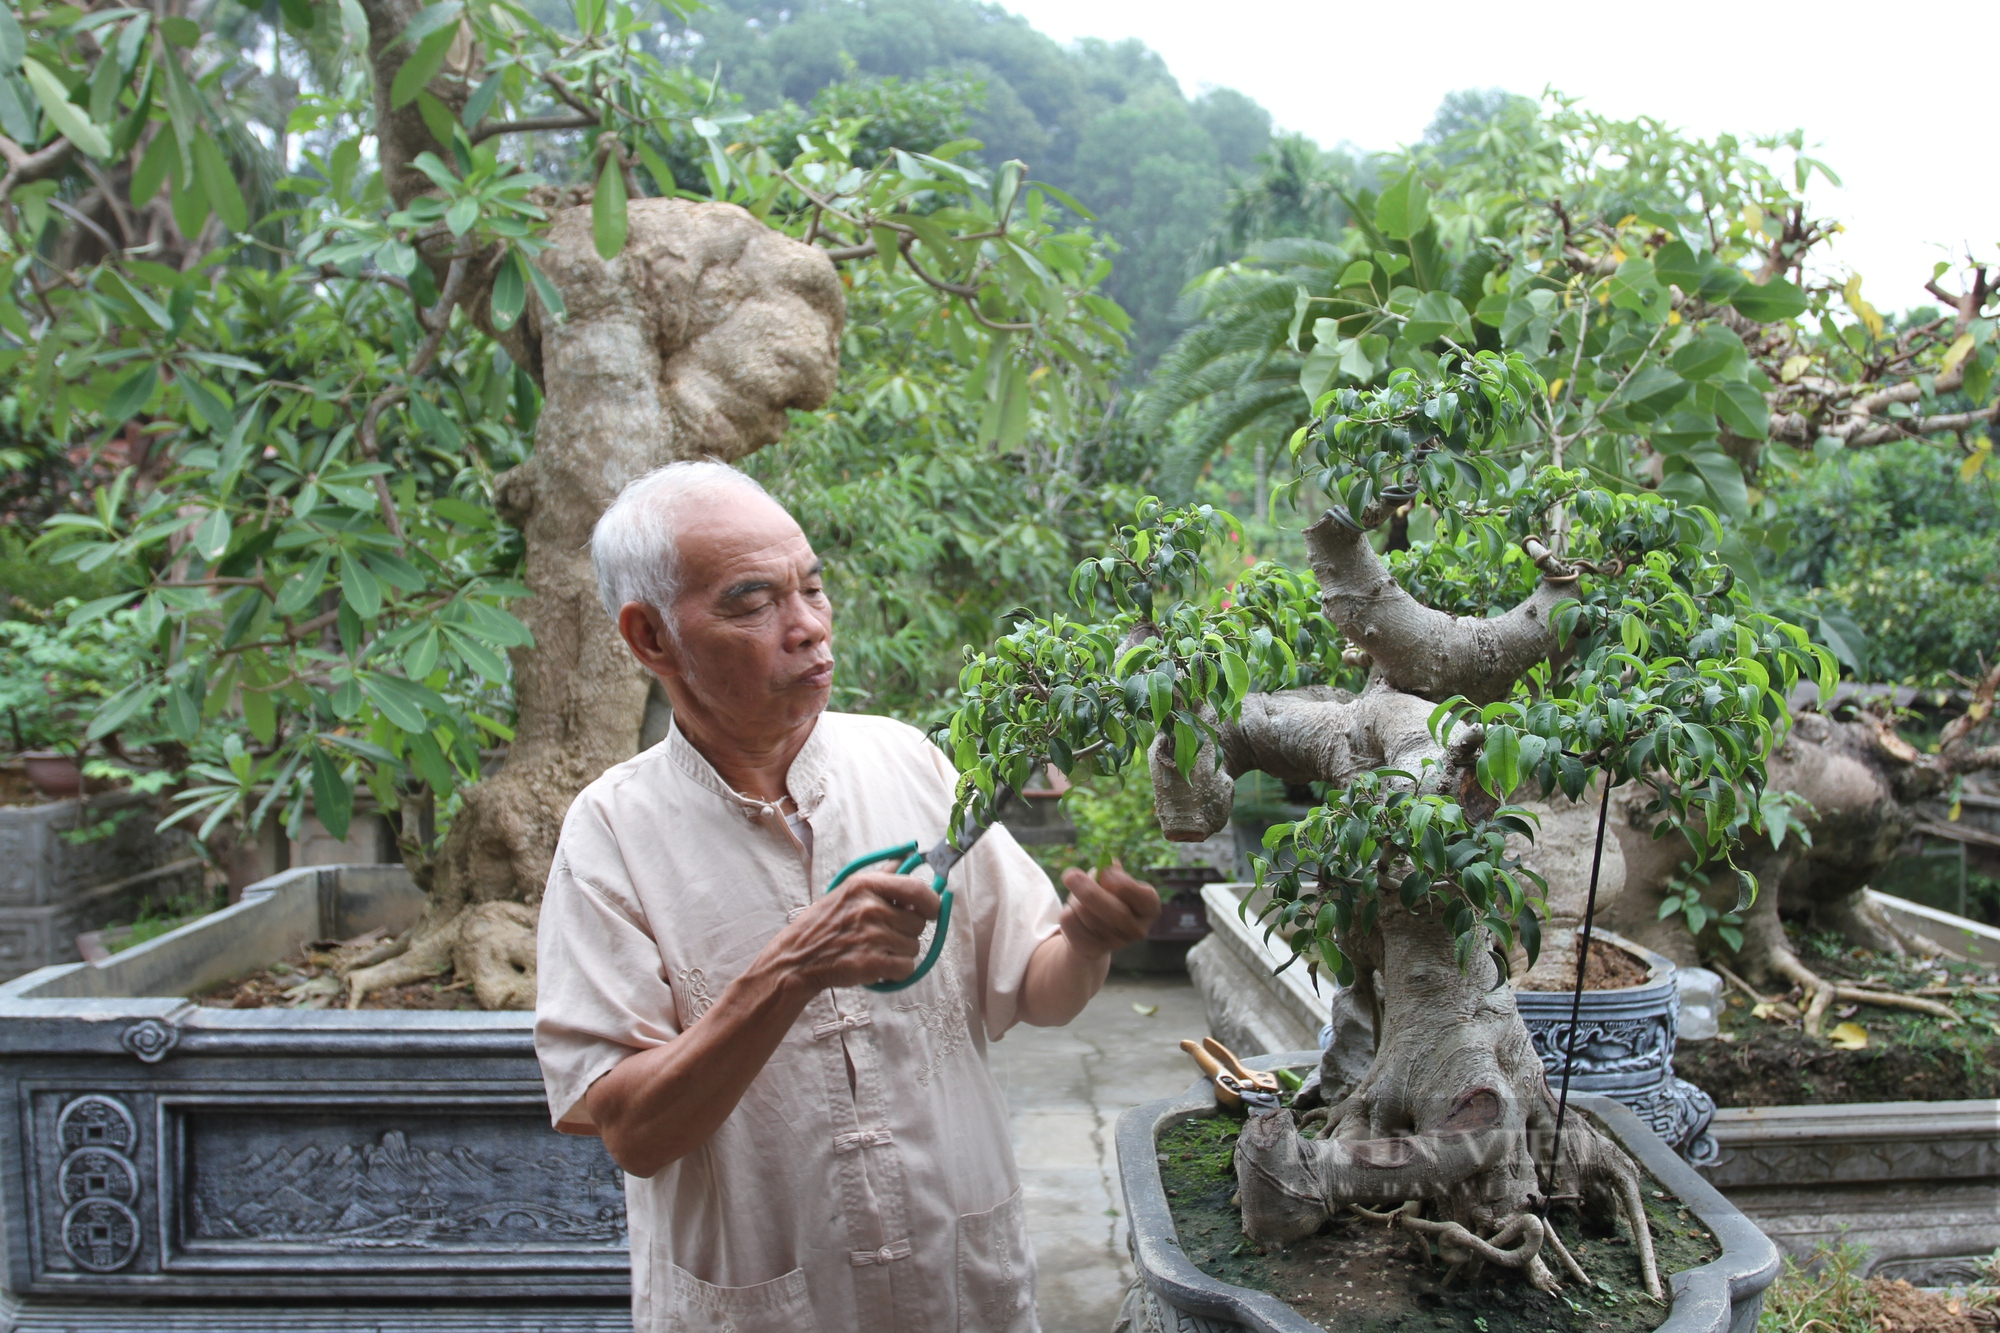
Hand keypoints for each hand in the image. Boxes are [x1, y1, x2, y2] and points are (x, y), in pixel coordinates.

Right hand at [762, 872, 940, 992]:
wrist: (796, 959)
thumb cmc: (824, 924)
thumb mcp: (848, 891)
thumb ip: (881, 877)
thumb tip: (907, 858)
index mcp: (866, 885)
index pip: (918, 889)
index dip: (931, 903)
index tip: (930, 911)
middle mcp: (870, 908)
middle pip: (919, 923)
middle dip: (907, 932)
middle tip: (884, 935)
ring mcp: (871, 936)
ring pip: (914, 947)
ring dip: (900, 953)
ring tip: (875, 950)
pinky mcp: (871, 963)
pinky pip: (906, 968)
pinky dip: (896, 972)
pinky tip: (878, 966)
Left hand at [1057, 861, 1161, 958]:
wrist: (1092, 933)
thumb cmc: (1107, 897)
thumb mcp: (1111, 881)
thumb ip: (1110, 872)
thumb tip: (1108, 864)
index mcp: (1149, 907)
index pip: (1143, 897)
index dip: (1124, 884)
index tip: (1105, 872)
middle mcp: (1138, 929)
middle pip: (1114, 911)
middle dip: (1089, 891)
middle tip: (1070, 876)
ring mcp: (1116, 943)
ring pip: (1086, 912)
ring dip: (1075, 899)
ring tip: (1080, 900)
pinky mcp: (1092, 950)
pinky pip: (1071, 922)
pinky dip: (1067, 912)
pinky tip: (1075, 915)